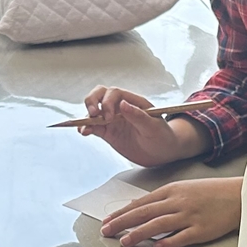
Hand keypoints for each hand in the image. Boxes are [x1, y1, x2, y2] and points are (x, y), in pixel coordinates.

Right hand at [76, 87, 198, 167]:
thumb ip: (138, 116)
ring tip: (85, 127)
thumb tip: (123, 104)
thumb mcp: (154, 127)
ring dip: (87, 116)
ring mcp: (113, 119)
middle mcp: (121, 108)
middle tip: (93, 113)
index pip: (115, 93)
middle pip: (100, 95)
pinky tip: (84, 132)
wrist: (163, 153)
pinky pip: (94, 127)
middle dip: (92, 101)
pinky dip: (86, 128)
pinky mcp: (109, 132)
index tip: (109, 117)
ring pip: (94, 111)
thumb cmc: (163, 136)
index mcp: (133, 102)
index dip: (108, 102)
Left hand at [102, 177, 242, 246]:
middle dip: (122, 223)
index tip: (107, 221)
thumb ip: (161, 198)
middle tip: (106, 232)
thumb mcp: (183, 188)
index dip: (121, 213)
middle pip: (144, 213)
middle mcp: (178, 202)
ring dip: (138, 233)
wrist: (239, 194)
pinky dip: (168, 242)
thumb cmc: (211, 192)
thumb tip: (137, 206)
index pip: (140, 203)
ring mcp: (189, 216)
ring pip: (158, 225)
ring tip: (124, 242)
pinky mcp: (202, 230)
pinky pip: (181, 237)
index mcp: (171, 191)